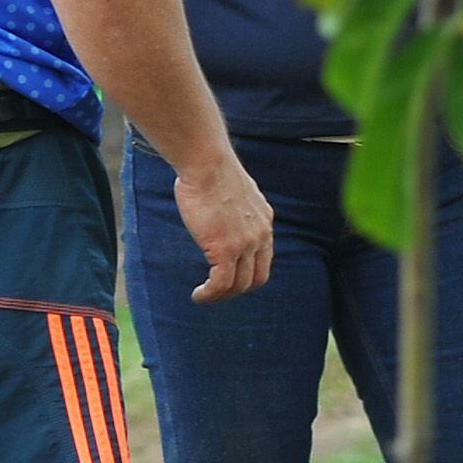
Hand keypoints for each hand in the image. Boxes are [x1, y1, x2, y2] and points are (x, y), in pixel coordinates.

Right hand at [175, 155, 274, 301]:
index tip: (229, 277)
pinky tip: (198, 295)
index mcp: (264, 222)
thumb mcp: (234, 191)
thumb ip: (235, 208)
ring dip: (221, 296)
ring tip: (204, 297)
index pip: (264, 259)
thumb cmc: (211, 170)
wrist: (208, 164)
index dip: (248, 273)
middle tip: (216, 293)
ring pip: (239, 285)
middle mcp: (260, 236)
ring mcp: (245, 245)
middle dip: (237, 290)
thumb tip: (221, 210)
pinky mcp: (225, 249)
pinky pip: (221, 283)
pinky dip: (210, 294)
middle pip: (256, 277)